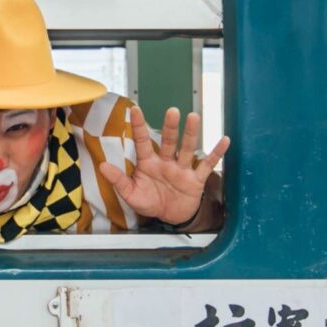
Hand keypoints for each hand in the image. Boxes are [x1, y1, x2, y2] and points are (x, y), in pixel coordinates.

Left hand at [107, 108, 229, 227]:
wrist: (170, 218)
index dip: (138, 126)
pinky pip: (206, 165)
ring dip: (191, 134)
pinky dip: (216, 153)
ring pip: (187, 148)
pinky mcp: (195, 179)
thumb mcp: (131, 194)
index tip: (134, 109)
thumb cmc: (150, 202)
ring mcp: (182, 169)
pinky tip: (224, 140)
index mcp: (149, 163)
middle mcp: (166, 162)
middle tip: (172, 111)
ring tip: (194, 117)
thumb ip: (118, 180)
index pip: (143, 142)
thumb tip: (102, 167)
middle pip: (169, 141)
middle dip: (170, 127)